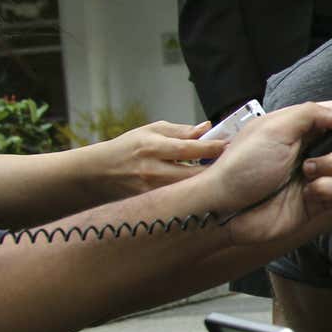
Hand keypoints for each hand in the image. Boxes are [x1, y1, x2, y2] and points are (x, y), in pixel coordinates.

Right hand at [85, 119, 224, 199]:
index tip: (231, 145)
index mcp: (153, 147)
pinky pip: (178, 199)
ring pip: (189, 189)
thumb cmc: (127, 148)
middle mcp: (152, 170)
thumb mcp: (151, 131)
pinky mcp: (151, 204)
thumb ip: (181, 131)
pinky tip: (203, 190)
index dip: (214, 147)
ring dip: (207, 183)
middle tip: (234, 163)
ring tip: (221, 176)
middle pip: (194, 173)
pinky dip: (192, 194)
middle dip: (217, 169)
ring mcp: (151, 190)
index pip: (191, 148)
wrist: (97, 174)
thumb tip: (207, 128)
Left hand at [201, 100, 331, 248]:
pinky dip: (328, 189)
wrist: (226, 208)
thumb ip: (312, 114)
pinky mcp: (321, 200)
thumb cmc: (242, 164)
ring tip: (307, 172)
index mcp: (307, 125)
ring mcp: (322, 174)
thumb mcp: (275, 127)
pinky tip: (307, 192)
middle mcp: (319, 147)